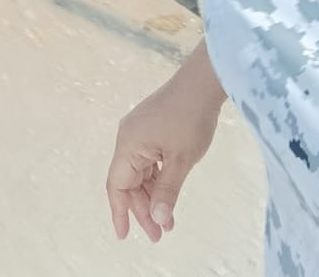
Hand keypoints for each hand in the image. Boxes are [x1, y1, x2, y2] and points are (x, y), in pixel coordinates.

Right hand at [106, 43, 223, 242]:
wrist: (201, 83)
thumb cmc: (190, 119)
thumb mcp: (180, 160)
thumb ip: (167, 191)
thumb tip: (158, 219)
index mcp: (128, 145)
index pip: (117, 186)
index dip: (119, 212)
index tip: (125, 236)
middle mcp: (128, 138)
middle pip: (129, 182)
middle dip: (143, 209)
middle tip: (160, 234)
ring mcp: (139, 132)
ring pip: (140, 173)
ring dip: (152, 196)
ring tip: (168, 220)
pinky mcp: (151, 129)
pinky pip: (149, 161)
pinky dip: (158, 180)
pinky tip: (169, 194)